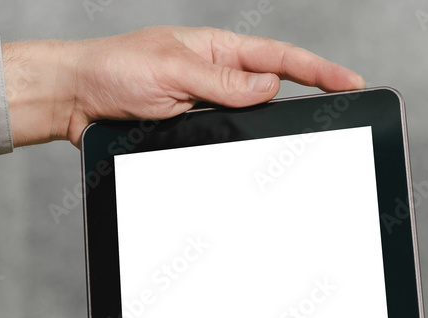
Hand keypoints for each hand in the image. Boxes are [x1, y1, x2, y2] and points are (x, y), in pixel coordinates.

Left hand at [2, 26, 366, 146]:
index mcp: (217, 50)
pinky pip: (231, 139)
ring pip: (256, 119)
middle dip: (312, 97)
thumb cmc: (113, 70)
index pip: (280, 59)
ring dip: (276, 129)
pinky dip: (246, 148)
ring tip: (306, 137)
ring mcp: (209, 104)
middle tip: (344, 108)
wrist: (75, 101)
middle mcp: (219, 76)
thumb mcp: (171, 71)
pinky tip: (258, 157)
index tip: (352, 83)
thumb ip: (222, 82)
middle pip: (278, 88)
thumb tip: (269, 86)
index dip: (320, 71)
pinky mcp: (195, 130)